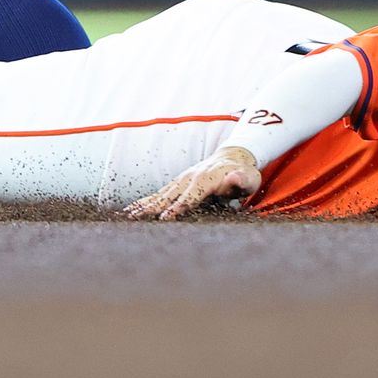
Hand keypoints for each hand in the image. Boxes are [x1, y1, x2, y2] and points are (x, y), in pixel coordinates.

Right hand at [124, 146, 262, 219]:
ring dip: (143, 206)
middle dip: (153, 209)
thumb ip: (242, 180)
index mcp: (206, 180)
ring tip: (127, 216)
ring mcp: (181, 180)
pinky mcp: (177, 183)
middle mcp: (190, 179)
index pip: (190, 196)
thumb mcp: (249, 178)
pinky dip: (144, 201)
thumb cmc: (244, 173)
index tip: (166, 218)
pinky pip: (159, 193)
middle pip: (169, 196)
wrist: (233, 156)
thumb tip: (235, 178)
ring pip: (160, 195)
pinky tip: (131, 210)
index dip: (178, 207)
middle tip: (137, 221)